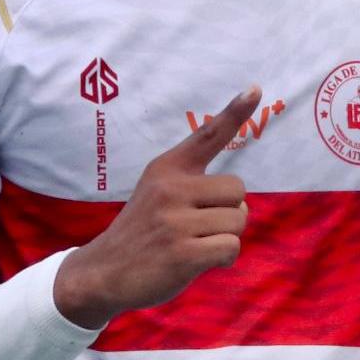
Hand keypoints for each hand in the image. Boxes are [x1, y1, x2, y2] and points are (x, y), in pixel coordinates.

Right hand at [52, 87, 258, 328]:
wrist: (104, 271)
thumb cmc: (143, 230)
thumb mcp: (156, 191)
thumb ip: (189, 182)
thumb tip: (237, 193)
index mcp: (166, 168)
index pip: (207, 135)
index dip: (234, 112)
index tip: (255, 89)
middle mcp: (170, 189)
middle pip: (238, 189)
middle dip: (230, 211)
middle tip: (200, 226)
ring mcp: (175, 222)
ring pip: (238, 221)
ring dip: (225, 237)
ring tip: (195, 243)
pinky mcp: (183, 254)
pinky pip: (231, 247)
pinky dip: (222, 258)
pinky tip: (199, 261)